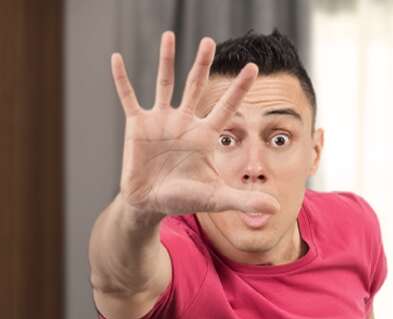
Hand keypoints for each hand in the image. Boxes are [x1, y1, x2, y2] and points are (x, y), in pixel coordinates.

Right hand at [110, 32, 280, 222]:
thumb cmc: (185, 198)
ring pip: (165, 83)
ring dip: (166, 60)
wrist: (151, 204)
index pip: (227, 107)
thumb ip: (245, 199)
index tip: (253, 68)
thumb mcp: (217, 198)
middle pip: (195, 85)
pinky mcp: (137, 125)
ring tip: (169, 35)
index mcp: (205, 135)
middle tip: (209, 41)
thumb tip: (275, 209)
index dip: (239, 89)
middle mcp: (184, 122)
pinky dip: (122, 79)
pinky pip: (129, 97)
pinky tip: (116, 58)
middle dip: (202, 64)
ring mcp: (160, 120)